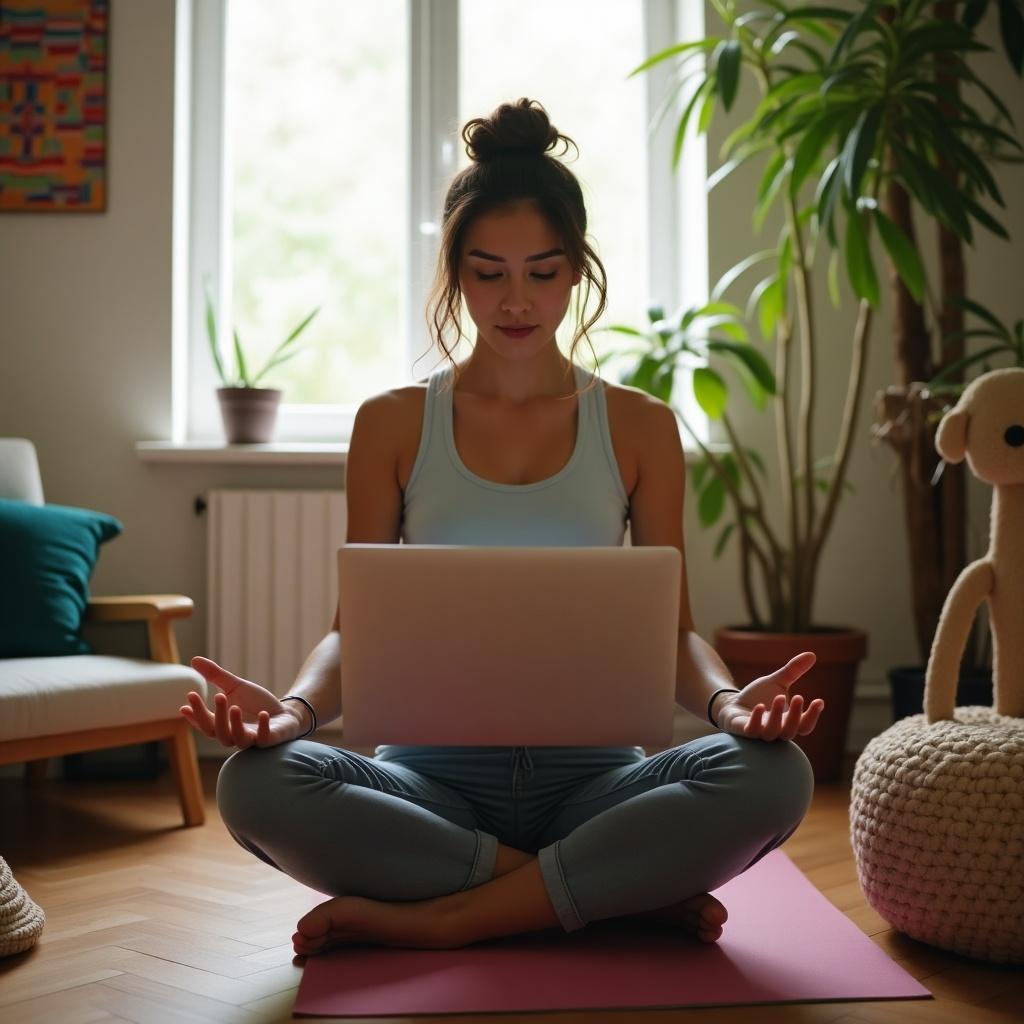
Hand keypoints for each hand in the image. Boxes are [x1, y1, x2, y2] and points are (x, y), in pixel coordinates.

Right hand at [181, 656, 307, 748]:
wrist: (283, 714)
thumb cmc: (256, 703)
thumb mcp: (236, 686)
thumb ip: (216, 676)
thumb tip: (194, 660)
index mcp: (224, 724)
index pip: (205, 724)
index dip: (195, 717)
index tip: (184, 706)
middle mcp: (235, 735)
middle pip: (219, 733)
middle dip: (216, 716)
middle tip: (217, 696)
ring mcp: (252, 739)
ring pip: (238, 739)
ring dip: (235, 724)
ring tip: (235, 707)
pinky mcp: (270, 739)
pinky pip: (264, 739)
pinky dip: (263, 728)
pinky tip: (263, 714)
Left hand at [714, 652, 823, 741]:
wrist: (733, 704)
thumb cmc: (759, 696)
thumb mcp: (776, 682)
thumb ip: (793, 672)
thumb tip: (812, 655)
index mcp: (787, 721)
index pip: (805, 726)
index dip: (813, 716)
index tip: (819, 701)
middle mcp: (776, 730)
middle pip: (790, 731)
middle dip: (795, 715)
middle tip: (798, 696)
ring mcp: (759, 732)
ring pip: (772, 732)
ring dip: (777, 716)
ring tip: (779, 697)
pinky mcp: (743, 730)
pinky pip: (751, 730)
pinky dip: (756, 720)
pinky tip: (759, 706)